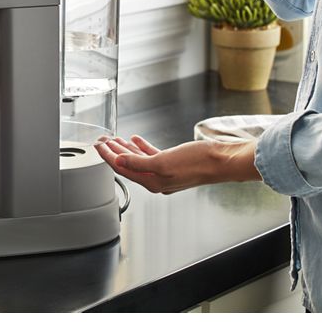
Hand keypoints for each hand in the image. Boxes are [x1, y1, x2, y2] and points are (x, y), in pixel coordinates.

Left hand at [93, 135, 261, 194]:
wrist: (223, 160)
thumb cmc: (198, 163)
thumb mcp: (163, 162)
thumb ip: (139, 163)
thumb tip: (119, 162)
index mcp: (153, 182)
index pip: (122, 169)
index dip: (108, 157)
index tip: (98, 146)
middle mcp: (157, 180)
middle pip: (128, 165)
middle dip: (113, 152)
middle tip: (102, 141)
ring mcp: (166, 172)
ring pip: (139, 160)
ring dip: (126, 149)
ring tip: (114, 140)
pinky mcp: (174, 163)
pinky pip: (152, 156)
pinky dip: (142, 148)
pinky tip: (136, 140)